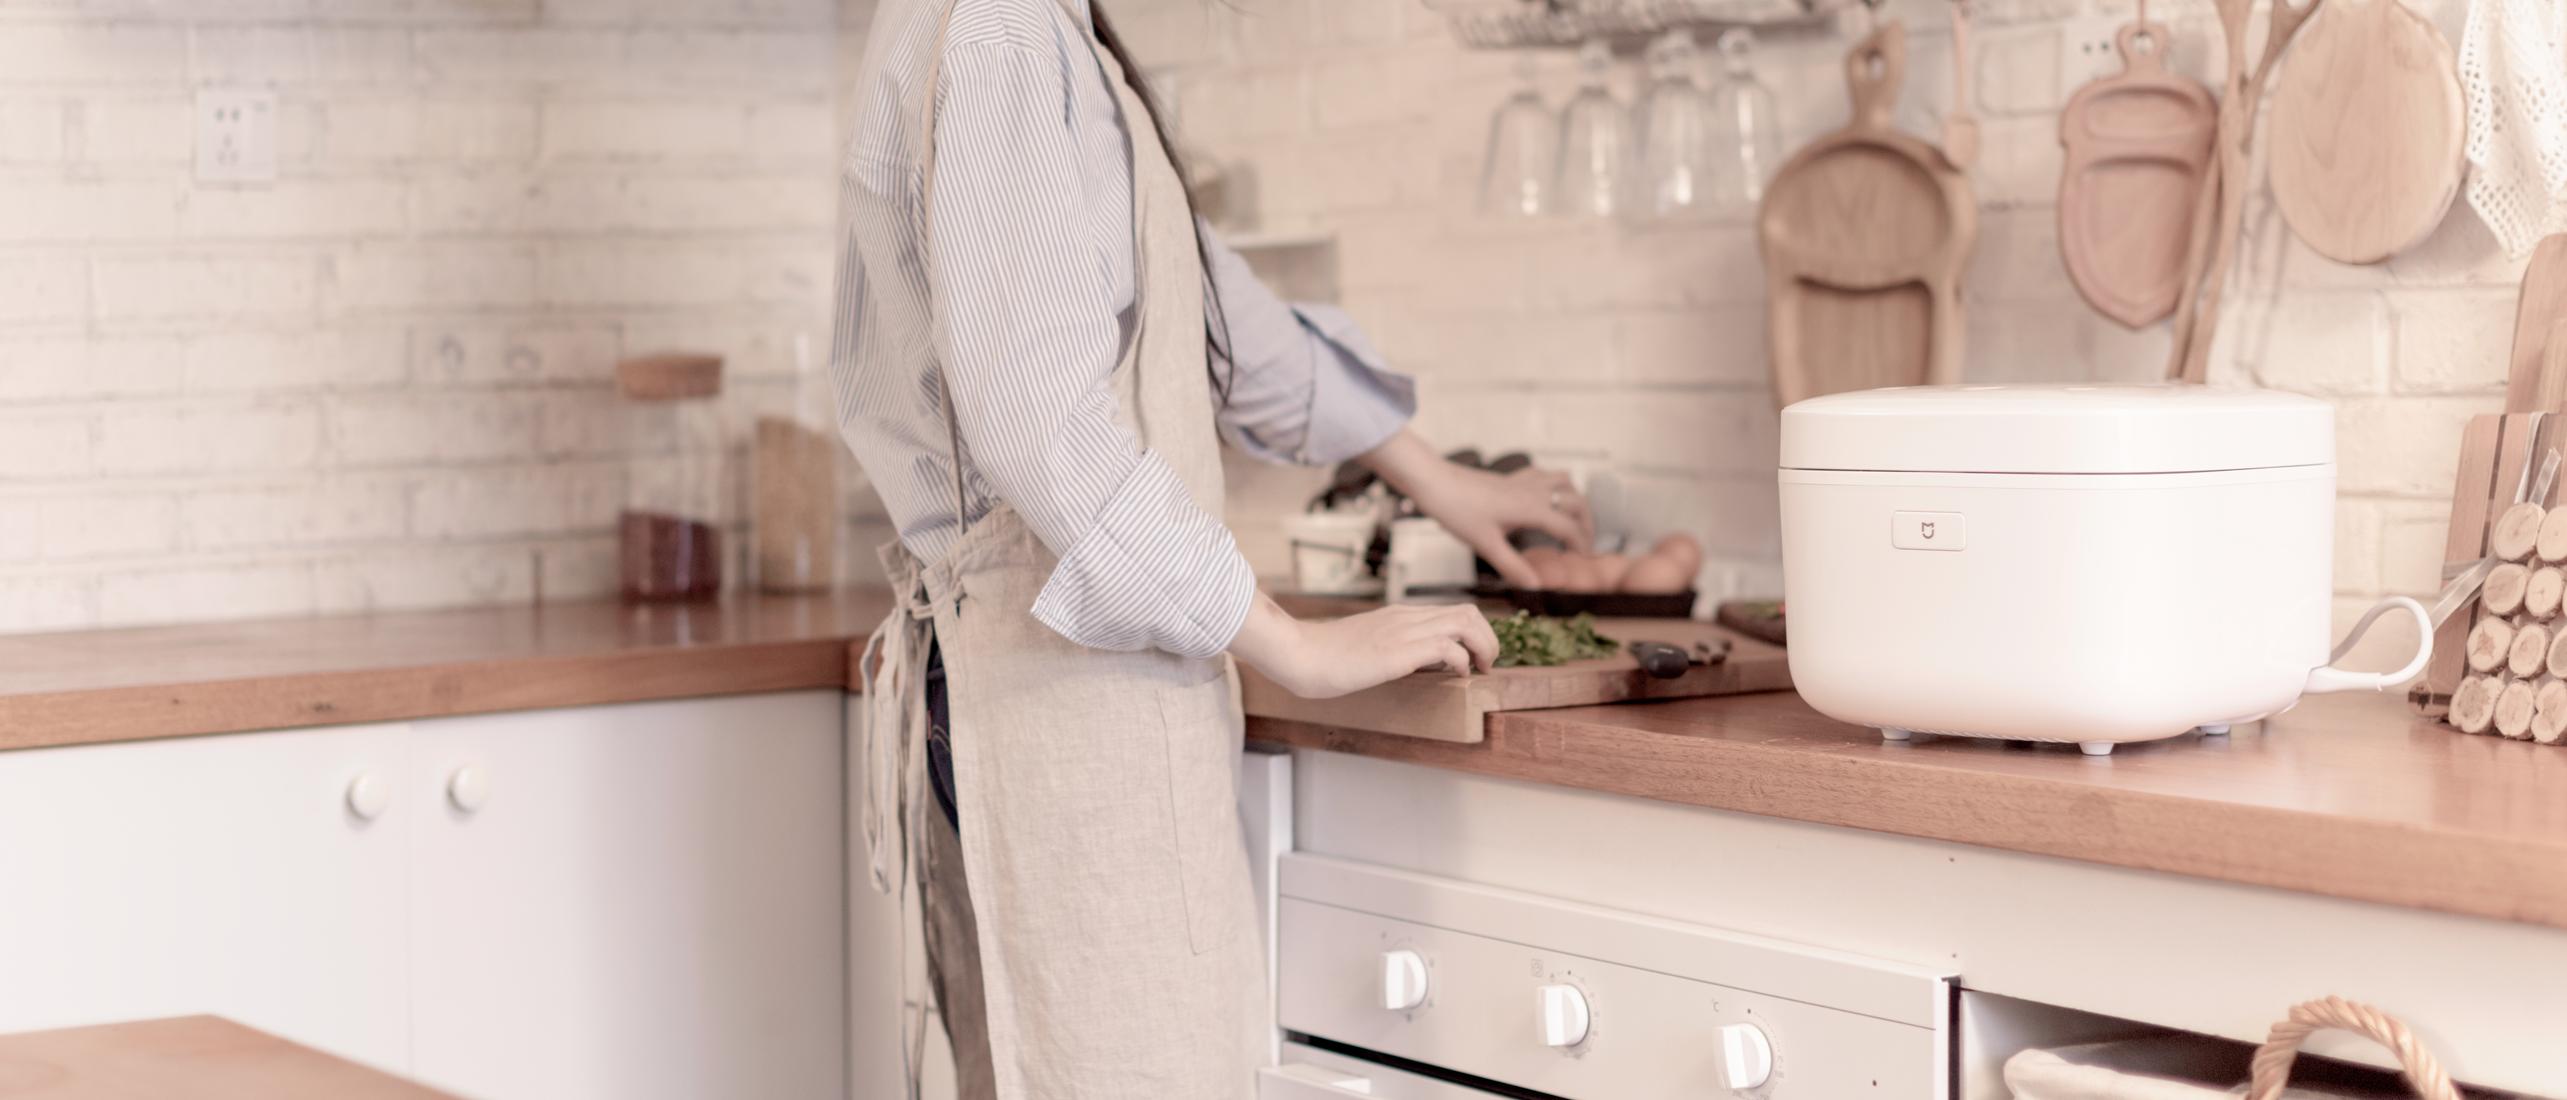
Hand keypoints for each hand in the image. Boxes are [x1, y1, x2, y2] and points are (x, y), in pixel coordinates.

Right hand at [1228, 595, 1497, 698]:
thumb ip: (1390, 648)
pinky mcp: (1397, 652)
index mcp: (1400, 615)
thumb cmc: (1324, 657)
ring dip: (1483, 648)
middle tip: (1486, 667)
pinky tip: (1456, 678)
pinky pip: (1447, 648)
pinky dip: (1461, 662)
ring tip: (1479, 671)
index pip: (1455, 610)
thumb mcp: (1366, 646)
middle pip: (1470, 612)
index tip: (1477, 660)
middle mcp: (1406, 617)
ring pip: (1466, 623)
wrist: (1299, 654)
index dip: (1476, 634)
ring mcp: (1402, 631)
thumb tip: (1414, 665)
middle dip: (1489, 639)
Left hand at [1357, 434, 1592, 588]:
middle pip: (1576, 503)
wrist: (1435, 481)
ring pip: (1565, 483)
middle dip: (1587, 523)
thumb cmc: (1457, 511)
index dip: (1582, 545)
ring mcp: (1524, 480)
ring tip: (1574, 521)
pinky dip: (1556, 486)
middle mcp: (1534, 490)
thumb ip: (1513, 566)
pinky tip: (1547, 498)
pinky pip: (1545, 475)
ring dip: (1575, 500)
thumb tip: (1536, 587)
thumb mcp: (1485, 545)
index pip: (1570, 527)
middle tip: (1585, 545)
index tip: (1586, 560)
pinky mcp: (1512, 476)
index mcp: (1532, 508)